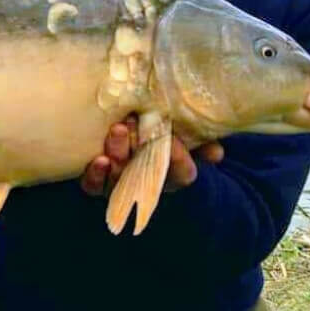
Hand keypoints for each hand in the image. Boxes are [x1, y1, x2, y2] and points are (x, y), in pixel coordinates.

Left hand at [80, 116, 223, 195]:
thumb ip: (202, 140)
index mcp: (173, 174)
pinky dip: (95, 175)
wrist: (134, 134)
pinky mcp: (97, 180)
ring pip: (119, 179)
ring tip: (117, 130)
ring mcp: (120, 183)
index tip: (174, 140)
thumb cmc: (166, 132)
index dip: (180, 160)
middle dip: (140, 152)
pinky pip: (94, 186)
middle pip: (145, 176)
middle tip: (133, 125)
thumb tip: (215, 153)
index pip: (182, 173)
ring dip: (119, 156)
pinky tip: (99, 160)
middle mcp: (146, 183)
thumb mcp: (187, 134)